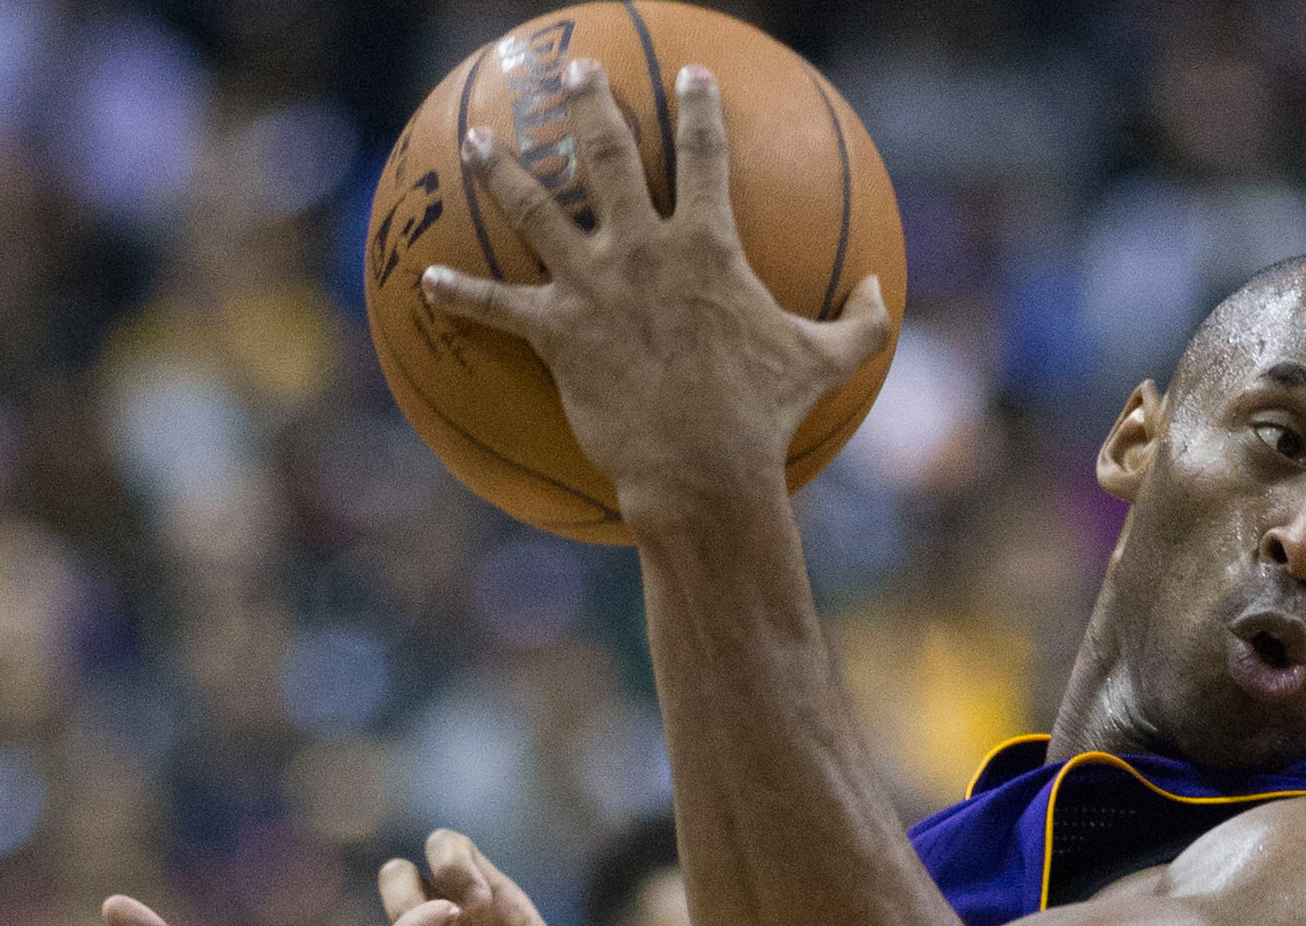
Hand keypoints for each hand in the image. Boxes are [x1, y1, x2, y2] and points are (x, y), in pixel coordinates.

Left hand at [418, 60, 887, 527]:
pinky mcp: (559, 332)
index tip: (691, 79)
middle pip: (607, 155)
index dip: (700, 109)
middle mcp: (643, 249)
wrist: (703, 470)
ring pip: (535, 209)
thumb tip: (879, 291)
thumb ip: (860, 323)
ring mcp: (594, 286)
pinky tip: (427, 281)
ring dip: (501, 170)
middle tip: (574, 75)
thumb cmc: (766, 418)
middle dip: (589, 106)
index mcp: (706, 245)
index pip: (705, 155)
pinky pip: (500, 308)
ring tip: (476, 139)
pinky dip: (462, 296)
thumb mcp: (827, 365)